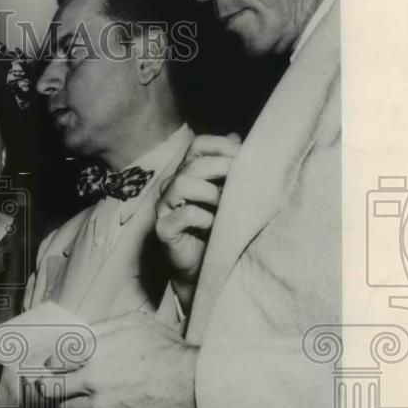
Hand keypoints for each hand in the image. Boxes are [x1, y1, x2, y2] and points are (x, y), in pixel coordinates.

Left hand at [39, 312, 197, 407]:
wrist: (193, 382)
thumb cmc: (165, 348)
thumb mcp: (131, 323)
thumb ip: (100, 328)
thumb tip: (79, 336)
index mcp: (92, 352)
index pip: (53, 361)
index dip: (50, 364)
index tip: (52, 366)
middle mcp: (91, 380)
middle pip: (50, 389)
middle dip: (47, 387)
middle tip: (48, 387)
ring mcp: (101, 407)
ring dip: (65, 406)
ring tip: (71, 402)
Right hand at [156, 133, 240, 312]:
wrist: (207, 269)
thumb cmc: (219, 230)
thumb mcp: (230, 195)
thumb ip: (231, 168)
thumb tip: (239, 138)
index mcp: (188, 173)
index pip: (198, 145)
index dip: (221, 146)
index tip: (244, 158)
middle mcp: (172, 186)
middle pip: (194, 164)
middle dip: (222, 170)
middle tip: (242, 186)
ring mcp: (164, 208)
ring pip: (183, 184)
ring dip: (211, 194)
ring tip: (225, 209)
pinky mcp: (164, 229)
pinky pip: (184, 214)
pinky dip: (204, 218)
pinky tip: (214, 227)